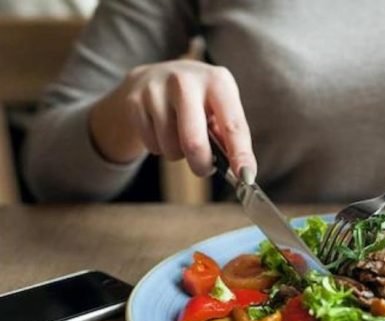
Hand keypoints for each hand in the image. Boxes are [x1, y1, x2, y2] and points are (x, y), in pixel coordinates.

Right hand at [90, 60, 255, 178]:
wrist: (154, 77)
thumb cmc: (197, 100)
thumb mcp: (219, 107)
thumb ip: (230, 136)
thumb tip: (242, 171)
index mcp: (217, 81)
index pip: (233, 125)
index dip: (240, 155)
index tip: (246, 177)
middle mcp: (186, 80)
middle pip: (194, 141)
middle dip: (201, 164)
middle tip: (204, 168)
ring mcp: (157, 89)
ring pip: (171, 147)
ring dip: (179, 154)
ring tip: (180, 137)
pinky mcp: (134, 101)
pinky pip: (152, 145)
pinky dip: (160, 148)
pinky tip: (162, 130)